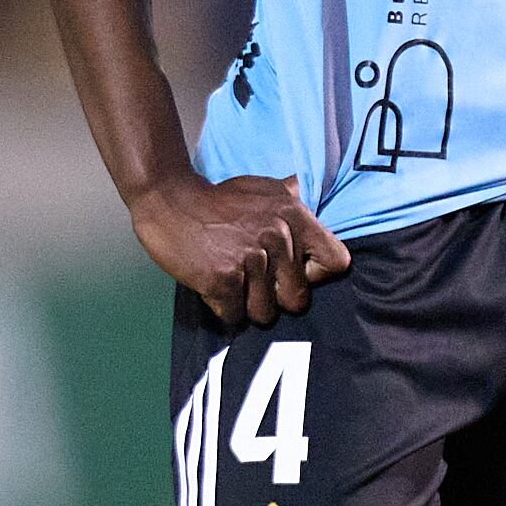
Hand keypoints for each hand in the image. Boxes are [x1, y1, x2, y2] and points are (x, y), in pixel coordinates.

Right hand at [134, 174, 351, 325]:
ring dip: (246, 305)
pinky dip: (223, 308)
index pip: (336, 262)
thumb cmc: (216, 200)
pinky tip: (214, 285)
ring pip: (264, 313)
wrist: (168, 199)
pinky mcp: (223, 279)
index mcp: (294, 216)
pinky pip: (234, 316)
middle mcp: (278, 237)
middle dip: (275, 298)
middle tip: (255, 282)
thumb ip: (288, 197)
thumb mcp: (262, 189)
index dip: (316, 275)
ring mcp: (250, 260)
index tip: (296, 272)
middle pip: (298, 300)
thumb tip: (302, 189)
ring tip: (232, 281)